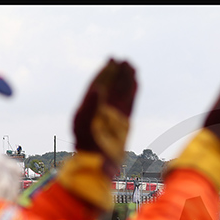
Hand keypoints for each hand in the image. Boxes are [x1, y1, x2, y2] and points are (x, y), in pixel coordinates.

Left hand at [73, 59, 136, 176]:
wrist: (94, 161)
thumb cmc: (85, 143)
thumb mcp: (82, 121)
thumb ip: (90, 104)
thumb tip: (97, 89)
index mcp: (90, 105)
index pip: (98, 83)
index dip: (105, 71)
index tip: (111, 58)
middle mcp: (103, 108)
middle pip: (112, 85)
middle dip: (118, 72)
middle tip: (124, 59)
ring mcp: (114, 114)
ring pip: (122, 92)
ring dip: (127, 79)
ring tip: (132, 66)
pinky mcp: (124, 121)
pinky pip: (130, 103)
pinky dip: (133, 92)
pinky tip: (137, 82)